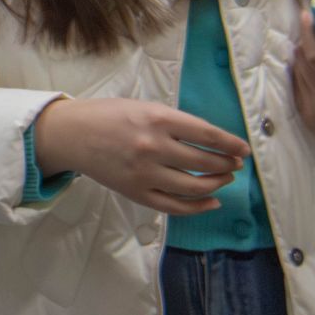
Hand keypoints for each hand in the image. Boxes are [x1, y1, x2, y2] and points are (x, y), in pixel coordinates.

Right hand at [31, 97, 248, 215]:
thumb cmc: (108, 116)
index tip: (243, 150)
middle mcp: (153, 146)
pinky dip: (198, 206)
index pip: (207, 134)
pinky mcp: (136, 192)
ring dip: (216, 184)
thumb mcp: (143, 107)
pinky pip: (175, 206)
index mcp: (157, 118)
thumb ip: (174, 123)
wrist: (71, 135)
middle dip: (226, 164)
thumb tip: (211, 142)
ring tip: (223, 179)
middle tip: (234, 164)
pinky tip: (211, 201)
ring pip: (194, 186)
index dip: (230, 144)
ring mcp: (145, 173)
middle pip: (204, 161)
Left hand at [293, 9, 314, 174]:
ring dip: (301, 53)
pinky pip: (297, 87)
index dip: (308, 33)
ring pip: (298, 72)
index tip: (308, 14)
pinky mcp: (311, 121)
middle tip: (313, 20)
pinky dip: (300, 71)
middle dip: (305, 38)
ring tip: (312, 37)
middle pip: (304, 60)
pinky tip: (309, 61)